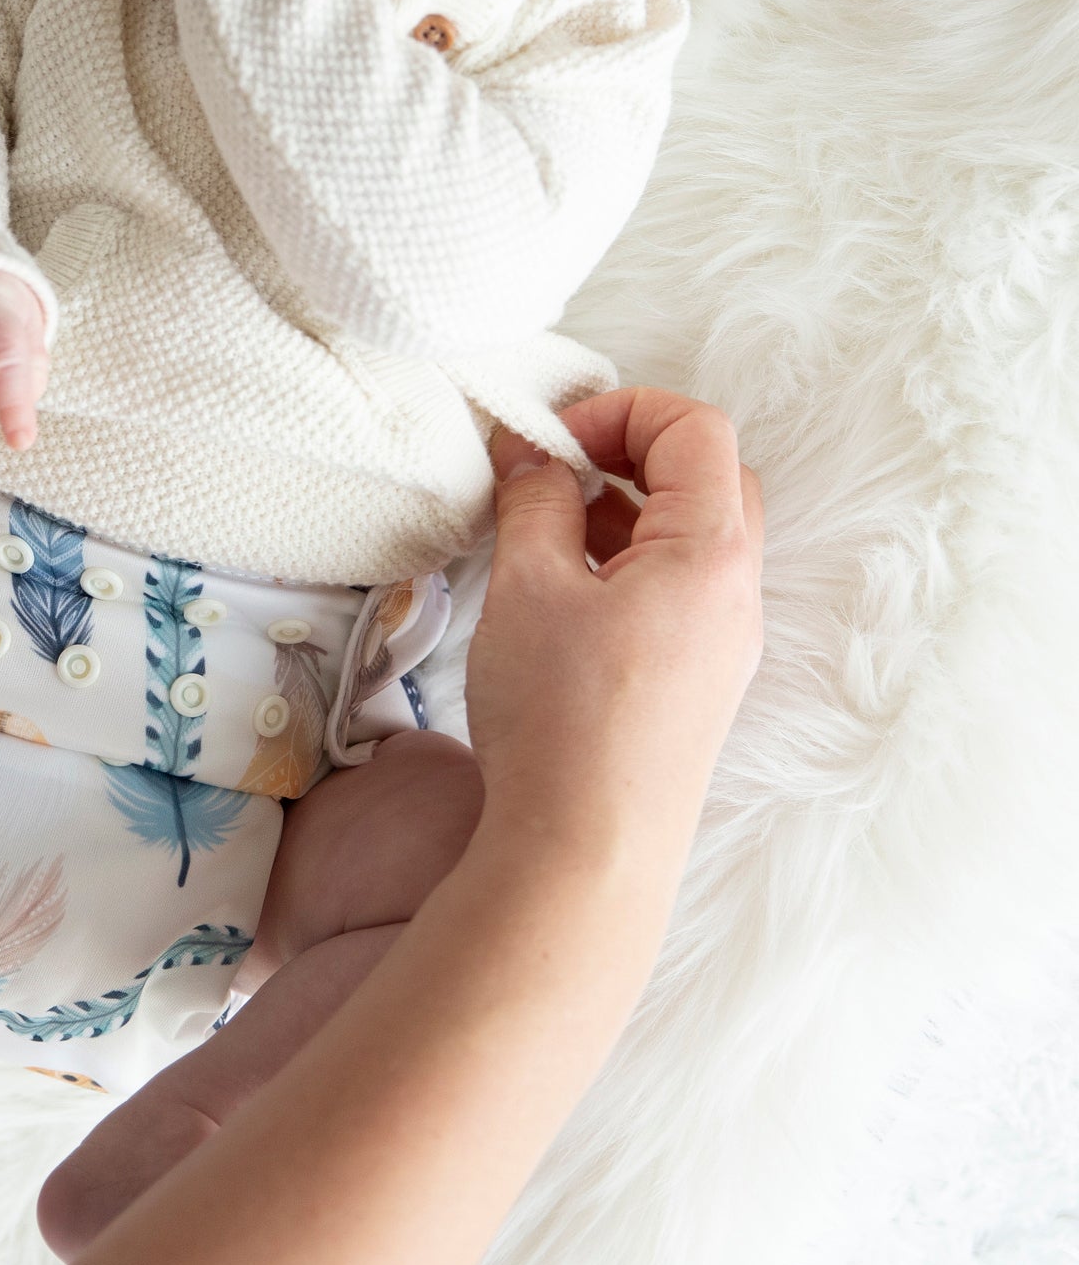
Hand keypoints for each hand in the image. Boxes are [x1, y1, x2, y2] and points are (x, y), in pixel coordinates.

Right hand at [467, 387, 764, 864]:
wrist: (586, 854)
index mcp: (712, 552)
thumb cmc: (561, 718)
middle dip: (628, 452)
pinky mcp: (695, 682)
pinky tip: (559, 589)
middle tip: (554, 469)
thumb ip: (534, 500)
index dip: (620, 410)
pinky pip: (676, 590)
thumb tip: (531, 454)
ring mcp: (722, 643)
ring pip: (690, 536)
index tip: (550, 438)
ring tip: (542, 528)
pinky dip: (624, 562)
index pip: (697, 430)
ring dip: (622, 509)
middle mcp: (736, 594)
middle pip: (707, 478)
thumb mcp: (528, 585)